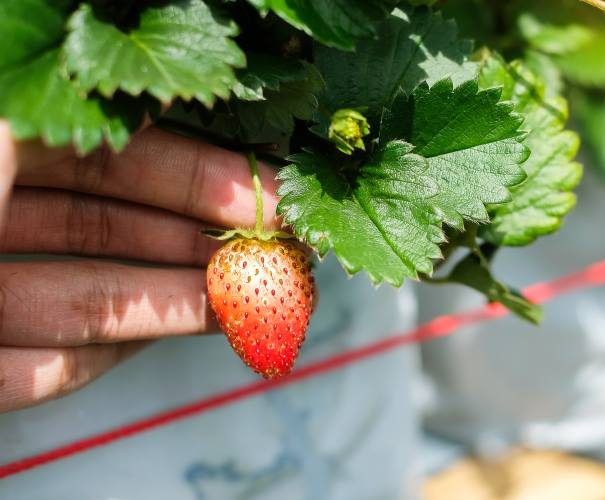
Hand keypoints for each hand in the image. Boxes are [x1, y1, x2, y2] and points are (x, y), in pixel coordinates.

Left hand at [0, 123, 279, 412]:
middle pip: (108, 222)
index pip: (103, 149)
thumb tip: (163, 90)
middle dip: (201, 232)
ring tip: (259, 294)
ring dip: (185, 294)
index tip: (267, 189)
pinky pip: (54, 361)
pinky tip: (197, 327)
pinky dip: (128, 347)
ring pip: (94, 293)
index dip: (191, 168)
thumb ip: (71, 123)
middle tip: (280, 246)